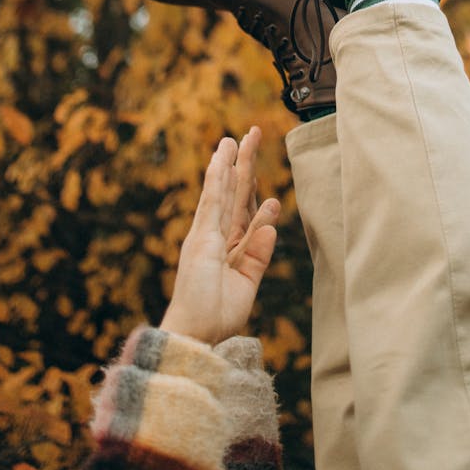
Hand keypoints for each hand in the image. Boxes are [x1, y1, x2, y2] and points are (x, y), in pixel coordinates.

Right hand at [161, 127, 279, 345]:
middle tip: (251, 134)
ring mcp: (206, 234)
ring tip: (233, 138)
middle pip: (233, 192)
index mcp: (229, 246)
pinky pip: (211, 202)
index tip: (255, 164)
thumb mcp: (248, 282)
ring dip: (227, 163)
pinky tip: (220, 159)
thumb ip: (259, 253)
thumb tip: (273, 222)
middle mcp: (216, 235)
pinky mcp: (201, 238)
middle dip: (243, 163)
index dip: (252, 184)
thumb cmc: (217, 315)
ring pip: (219, 191)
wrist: (197, 334)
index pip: (244, 207)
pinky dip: (215, 179)